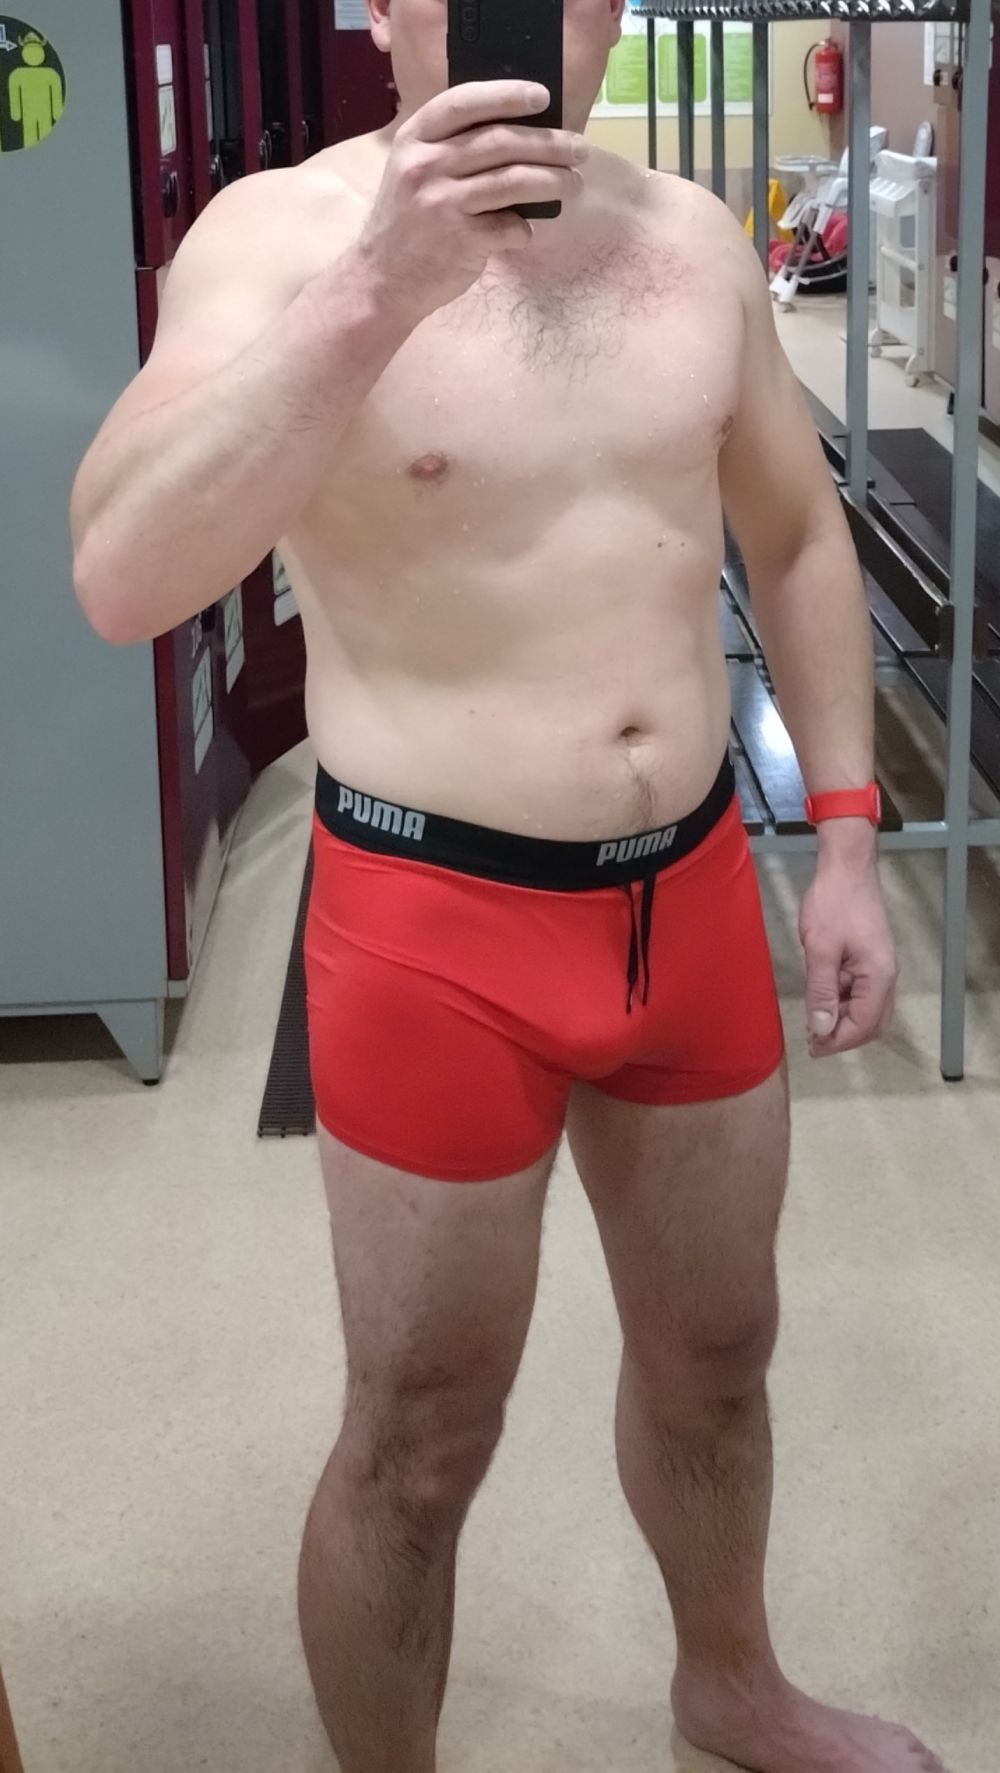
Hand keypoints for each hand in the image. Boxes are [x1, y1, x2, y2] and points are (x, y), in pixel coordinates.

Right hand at [357, 82, 586, 325]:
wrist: (381, 280)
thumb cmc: (408, 222)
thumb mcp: (413, 172)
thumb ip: (451, 149)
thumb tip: (519, 134)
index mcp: (415, 139)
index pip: (463, 102)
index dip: (506, 95)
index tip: (542, 96)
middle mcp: (425, 165)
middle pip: (500, 141)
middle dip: (548, 143)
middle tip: (578, 149)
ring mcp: (441, 203)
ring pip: (512, 180)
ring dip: (553, 181)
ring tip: (574, 183)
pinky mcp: (458, 240)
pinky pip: (508, 226)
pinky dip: (525, 229)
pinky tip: (527, 230)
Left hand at [799, 853, 898, 1056]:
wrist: (846, 867)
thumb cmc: (832, 905)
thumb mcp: (820, 950)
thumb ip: (822, 992)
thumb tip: (821, 1029)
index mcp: (879, 977)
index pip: (863, 1025)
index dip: (837, 1041)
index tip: (811, 1047)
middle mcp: (886, 976)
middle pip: (872, 1023)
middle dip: (844, 1036)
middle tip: (812, 1041)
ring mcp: (880, 967)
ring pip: (867, 1009)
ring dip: (842, 1019)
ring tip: (812, 1022)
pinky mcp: (870, 959)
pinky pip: (860, 992)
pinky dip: (843, 1001)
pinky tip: (820, 999)